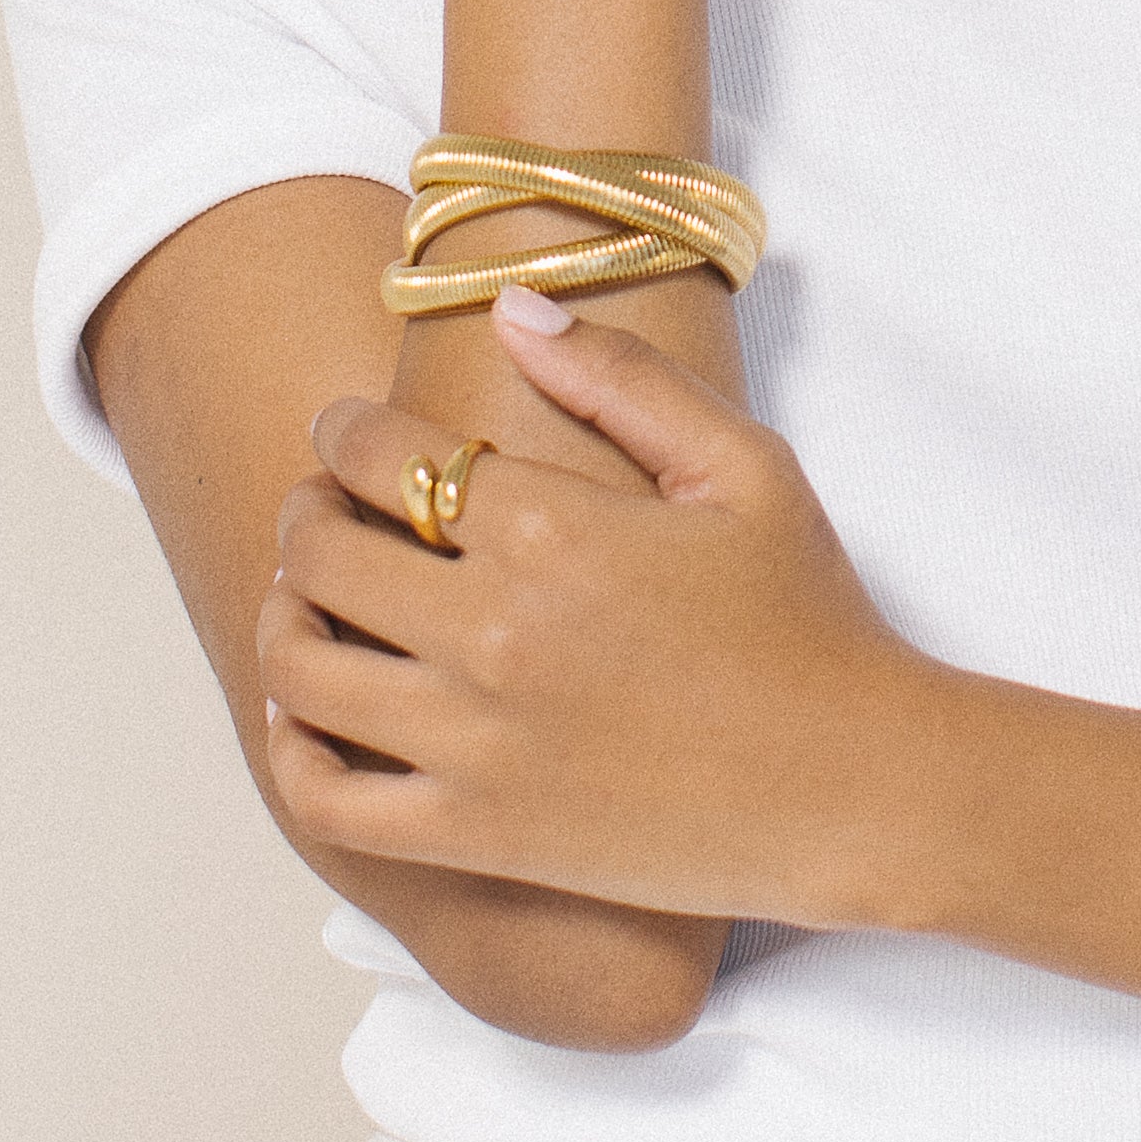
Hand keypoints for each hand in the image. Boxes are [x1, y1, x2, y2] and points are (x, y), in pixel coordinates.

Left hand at [255, 295, 937, 926]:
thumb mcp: (743, 466)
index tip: (345, 432)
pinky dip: (291, 750)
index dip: (342, 432)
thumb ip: (621, 378)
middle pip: (319, 553)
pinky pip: (327, 798)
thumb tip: (511, 307)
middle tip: (320, 510)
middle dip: (303, 514)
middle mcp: (493, 631)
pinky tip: (311, 716)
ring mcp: (477, 742)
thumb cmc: (810, 621)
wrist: (859, 788)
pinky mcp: (479, 834)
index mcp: (552, 528)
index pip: (380, 454)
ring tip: (305, 602)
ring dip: (282, 618)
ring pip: (301, 669)